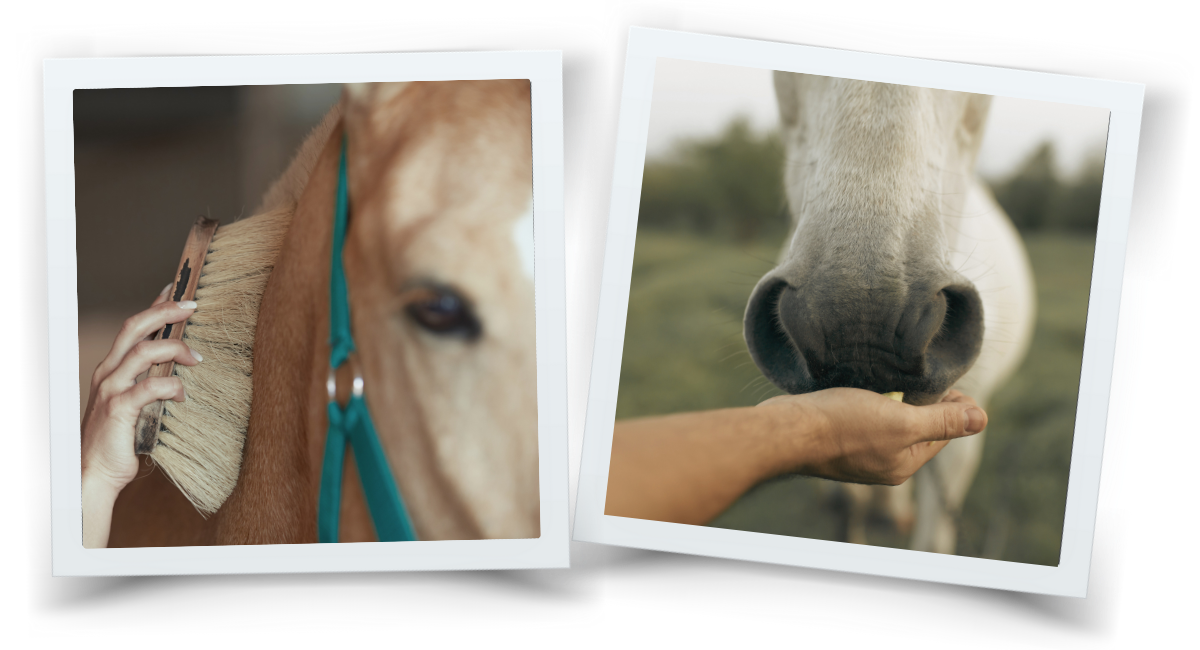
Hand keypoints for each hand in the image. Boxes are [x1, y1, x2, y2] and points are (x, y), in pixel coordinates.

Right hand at [81, 284, 200, 546]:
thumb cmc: (119, 440)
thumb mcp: (136, 403)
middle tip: (192, 306)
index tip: (179, 292)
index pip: (133, 328)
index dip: (156, 306)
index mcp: (111, 368)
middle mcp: (108, 373)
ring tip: (197, 357)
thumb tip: (183, 365)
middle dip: (165, 312)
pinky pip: (148, 388)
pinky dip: (170, 386)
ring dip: (174, 348)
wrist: (94, 473)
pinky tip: (183, 393)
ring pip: (142, 352)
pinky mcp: (118, 410)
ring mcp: (111, 390)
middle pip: (134, 328)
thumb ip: (152, 382)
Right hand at [759, 388, 986, 485]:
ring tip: (891, 376)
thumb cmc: (842, 425)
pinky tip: (863, 385)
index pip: (943, 433)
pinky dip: (869, 400)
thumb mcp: (902, 421)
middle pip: (918, 427)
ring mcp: (858, 452)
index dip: (951, 404)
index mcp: (904, 464)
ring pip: (890, 420)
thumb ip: (942, 420)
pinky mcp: (837, 437)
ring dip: (894, 398)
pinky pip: (864, 417)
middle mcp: (883, 463)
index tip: (943, 379)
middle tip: (918, 372)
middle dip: (922, 401)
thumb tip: (983, 419)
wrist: (787, 430)